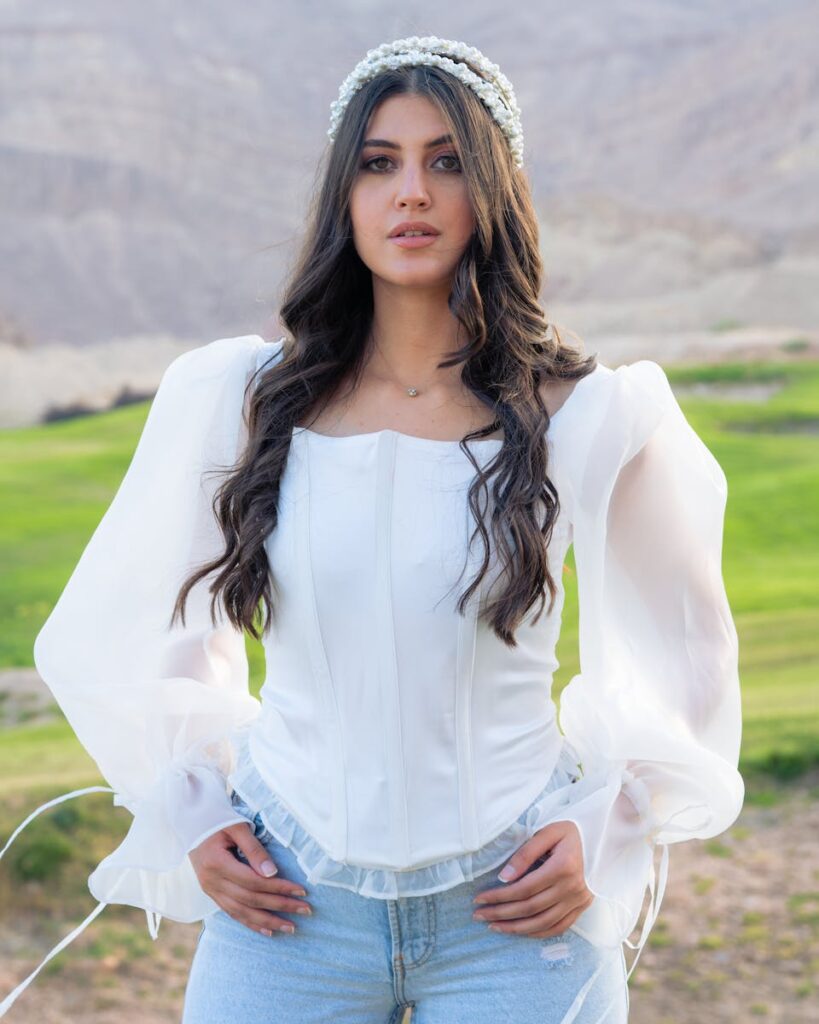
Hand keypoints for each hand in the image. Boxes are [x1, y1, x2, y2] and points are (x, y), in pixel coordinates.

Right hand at [189, 823, 311, 935]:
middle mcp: (211, 882)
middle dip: (279, 906)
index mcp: (217, 863)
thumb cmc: (218, 821)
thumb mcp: (237, 828)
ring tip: (291, 928)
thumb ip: (254, 849)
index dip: (278, 887)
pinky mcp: (212, 895)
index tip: (301, 890)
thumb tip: (273, 872)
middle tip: (305, 909)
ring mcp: (210, 891)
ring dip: (268, 921)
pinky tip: (268, 932)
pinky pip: (233, 913)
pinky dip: (251, 923)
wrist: (192, 824)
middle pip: (250, 899)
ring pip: (242, 912)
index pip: (253, 881)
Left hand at [472, 820, 592, 937]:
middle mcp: (572, 888)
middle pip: (530, 908)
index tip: (479, 898)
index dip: (499, 896)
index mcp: (562, 867)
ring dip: (516, 928)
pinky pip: (558, 927)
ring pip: (542, 923)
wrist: (602, 839)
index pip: (524, 889)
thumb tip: (503, 878)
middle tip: (479, 915)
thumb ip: (525, 853)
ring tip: (494, 926)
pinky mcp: (582, 907)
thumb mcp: (547, 833)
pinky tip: (520, 931)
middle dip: (501, 913)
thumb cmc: (571, 832)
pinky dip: (538, 932)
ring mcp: (579, 901)